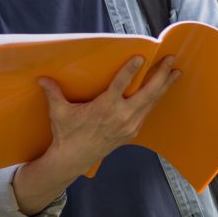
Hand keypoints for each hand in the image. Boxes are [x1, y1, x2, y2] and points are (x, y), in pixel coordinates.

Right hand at [40, 54, 178, 178]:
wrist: (74, 159)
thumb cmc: (67, 134)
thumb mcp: (59, 113)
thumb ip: (53, 93)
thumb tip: (41, 77)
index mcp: (104, 108)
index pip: (120, 85)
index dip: (131, 70)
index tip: (141, 57)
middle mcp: (121, 116)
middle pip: (147, 93)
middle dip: (161, 76)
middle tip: (170, 60)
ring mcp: (129, 125)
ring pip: (151, 102)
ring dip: (164, 86)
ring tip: (176, 73)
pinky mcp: (132, 131)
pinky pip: (147, 112)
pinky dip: (156, 99)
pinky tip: (161, 90)